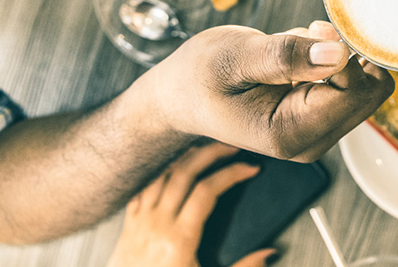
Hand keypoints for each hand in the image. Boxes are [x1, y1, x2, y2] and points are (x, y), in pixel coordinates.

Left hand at [108, 143, 273, 266]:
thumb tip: (268, 253)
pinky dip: (160, 171)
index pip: (208, 191)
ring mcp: (140, 221)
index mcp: (180, 238)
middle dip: (211, 152)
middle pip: (184, 173)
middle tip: (232, 145)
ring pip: (162, 175)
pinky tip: (172, 168)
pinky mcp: (129, 225)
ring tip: (205, 148)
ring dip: (185, 157)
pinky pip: (143, 187)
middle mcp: (158, 223)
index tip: (250, 168)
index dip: (231, 173)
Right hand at [137, 20, 393, 161]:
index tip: (316, 32)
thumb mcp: (236, 57)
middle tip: (305, 36)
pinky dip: (328, 61)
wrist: (182, 95)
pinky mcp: (321, 118)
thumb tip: (339, 53)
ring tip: (289, 52)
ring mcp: (319, 132)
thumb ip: (286, 56)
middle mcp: (313, 141)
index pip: (355, 93)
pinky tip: (293, 60)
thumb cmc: (200, 76)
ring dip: (334, 57)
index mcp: (292, 134)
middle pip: (370, 92)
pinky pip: (350, 81)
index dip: (344, 56)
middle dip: (343, 56)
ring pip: (364, 84)